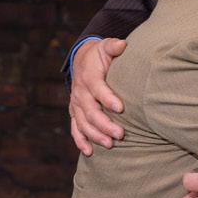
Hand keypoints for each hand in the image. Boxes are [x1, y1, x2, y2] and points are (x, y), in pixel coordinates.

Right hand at [69, 37, 127, 155]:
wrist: (82, 61)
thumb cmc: (100, 56)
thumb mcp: (106, 46)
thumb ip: (114, 46)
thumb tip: (123, 45)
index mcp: (89, 76)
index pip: (98, 88)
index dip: (108, 98)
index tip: (121, 108)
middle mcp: (80, 92)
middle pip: (90, 111)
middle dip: (105, 124)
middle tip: (121, 135)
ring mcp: (76, 105)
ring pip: (83, 123)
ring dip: (95, 135)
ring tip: (110, 144)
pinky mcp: (75, 113)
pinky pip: (75, 129)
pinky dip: (80, 141)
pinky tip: (89, 152)